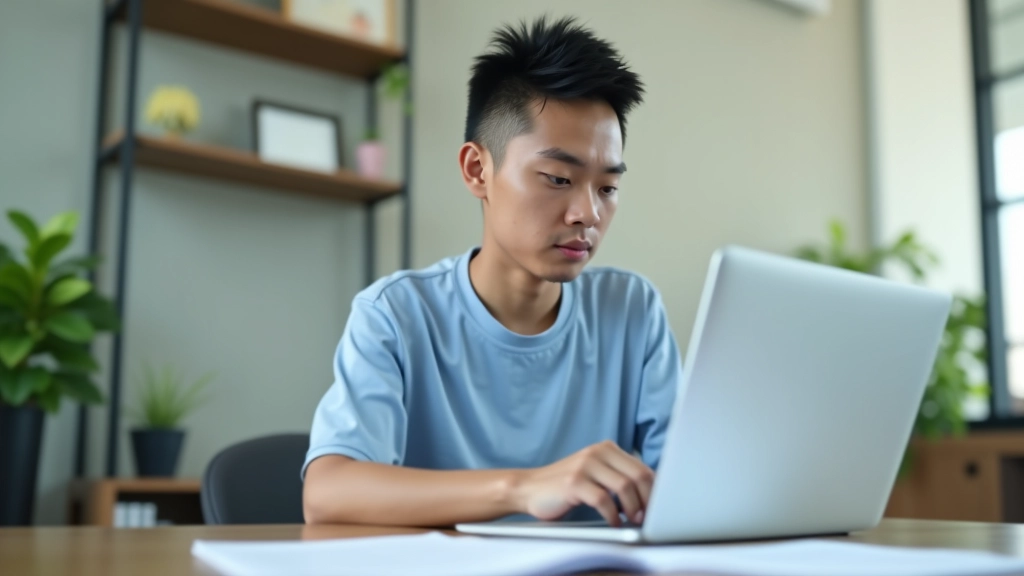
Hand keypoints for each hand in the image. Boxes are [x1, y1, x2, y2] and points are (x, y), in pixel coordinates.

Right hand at [512, 440, 654, 525]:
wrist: (528, 488)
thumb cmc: (565, 486)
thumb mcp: (595, 474)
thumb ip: (618, 477)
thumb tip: (651, 494)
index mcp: (606, 448)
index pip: (642, 467)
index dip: (655, 490)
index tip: (658, 508)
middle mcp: (597, 452)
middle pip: (638, 475)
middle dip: (648, 499)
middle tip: (648, 517)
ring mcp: (584, 466)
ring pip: (624, 486)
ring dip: (633, 508)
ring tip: (633, 521)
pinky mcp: (573, 483)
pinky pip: (603, 500)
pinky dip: (613, 515)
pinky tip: (613, 522)